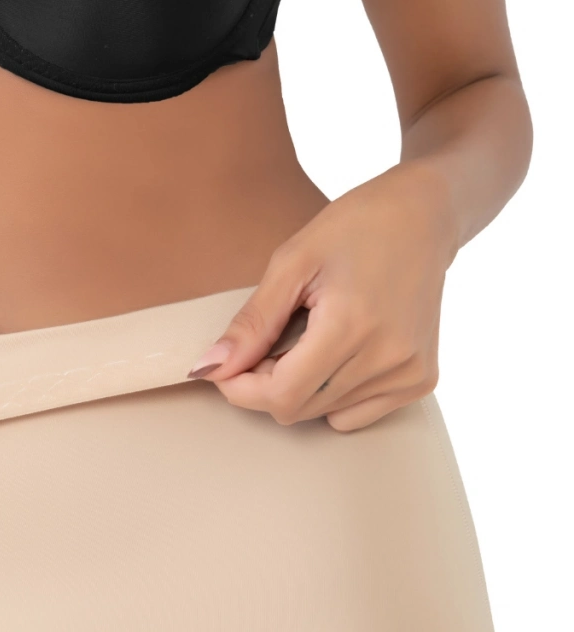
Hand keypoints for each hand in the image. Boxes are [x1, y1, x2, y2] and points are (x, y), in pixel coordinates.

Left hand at [187, 164, 456, 431]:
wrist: (423, 216)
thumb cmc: (354, 227)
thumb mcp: (292, 263)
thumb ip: (251, 323)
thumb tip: (209, 368)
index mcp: (352, 325)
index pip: (282, 395)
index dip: (241, 388)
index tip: (225, 366)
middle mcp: (388, 358)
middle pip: (300, 409)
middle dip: (267, 384)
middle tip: (267, 342)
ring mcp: (410, 373)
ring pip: (325, 414)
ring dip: (301, 387)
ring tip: (309, 336)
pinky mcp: (422, 380)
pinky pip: (357, 415)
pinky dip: (334, 394)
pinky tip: (338, 352)